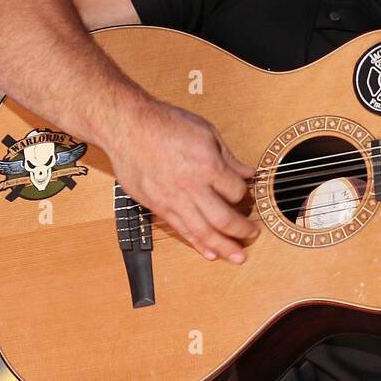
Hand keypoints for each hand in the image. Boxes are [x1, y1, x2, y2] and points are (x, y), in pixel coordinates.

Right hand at [107, 99, 260, 262]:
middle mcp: (192, 187)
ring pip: (203, 232)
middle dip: (242, 230)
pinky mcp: (158, 206)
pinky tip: (210, 253)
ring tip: (237, 256)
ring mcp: (173, 200)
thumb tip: (249, 174)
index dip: (245, 194)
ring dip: (223, 247)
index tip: (247, 194)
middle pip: (224, 219)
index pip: (236, 191)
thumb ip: (229, 157)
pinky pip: (181, 231)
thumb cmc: (165, 124)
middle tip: (253, 234)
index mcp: (208, 166)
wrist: (127, 127)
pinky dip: (197, 244)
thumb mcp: (206, 132)